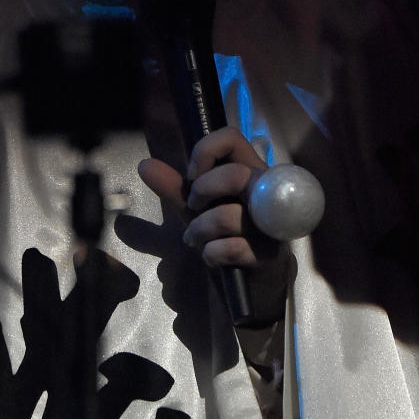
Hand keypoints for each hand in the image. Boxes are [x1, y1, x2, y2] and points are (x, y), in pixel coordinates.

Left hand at [138, 126, 276, 269]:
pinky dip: (212, 253)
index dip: (206, 151)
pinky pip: (231, 248)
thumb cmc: (228, 235)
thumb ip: (174, 188)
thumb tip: (145, 165)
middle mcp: (266, 192)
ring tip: (196, 239)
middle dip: (202, 192)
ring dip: (200, 230)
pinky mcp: (270, 254)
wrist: (253, 280)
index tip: (193, 175)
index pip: (232, 138)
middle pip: (235, 175)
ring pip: (228, 216)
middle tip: (193, 207)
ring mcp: (272, 224)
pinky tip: (213, 256)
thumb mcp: (197, 210)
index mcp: (249, 171)